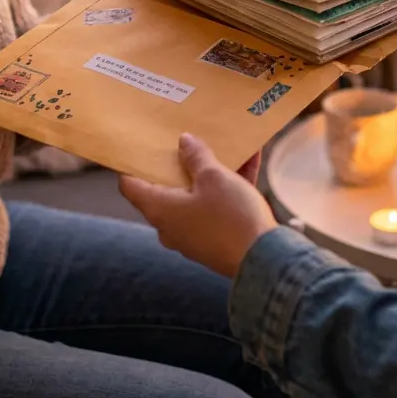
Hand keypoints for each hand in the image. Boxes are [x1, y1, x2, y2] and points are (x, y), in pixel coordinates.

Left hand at [120, 134, 276, 279]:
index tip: (139, 143)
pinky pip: (218, 205)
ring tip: (222, 142)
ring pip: (196, 195)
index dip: (131, 163)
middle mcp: (171, 225)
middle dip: (176, 162)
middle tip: (183, 136)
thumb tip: (183, 142)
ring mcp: (194, 234)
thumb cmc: (230, 215)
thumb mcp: (214, 177)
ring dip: (209, 171)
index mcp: (160, 209)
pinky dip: (229, 184)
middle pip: (165, 188)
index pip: (131, 186)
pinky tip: (250, 159)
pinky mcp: (217, 239)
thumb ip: (196, 156)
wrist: (265, 261)